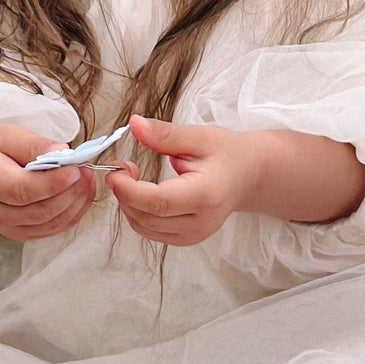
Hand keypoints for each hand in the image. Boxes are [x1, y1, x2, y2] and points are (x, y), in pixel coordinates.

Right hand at [0, 121, 97, 241]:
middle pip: (38, 211)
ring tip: (87, 179)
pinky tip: (82, 194)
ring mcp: (5, 227)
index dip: (52, 184)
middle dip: (69, 193)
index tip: (75, 170)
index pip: (22, 190)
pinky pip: (52, 229)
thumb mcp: (9, 135)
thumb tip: (62, 152)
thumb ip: (34, 144)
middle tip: (86, 170)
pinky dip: (72, 213)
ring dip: (75, 203)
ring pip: (49, 224)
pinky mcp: (20, 233)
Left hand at [106, 114, 259, 247]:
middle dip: (124, 193)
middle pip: (147, 218)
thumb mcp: (199, 136)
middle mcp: (201, 222)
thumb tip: (135, 124)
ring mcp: (194, 235)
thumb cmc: (228, 154)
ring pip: (145, 228)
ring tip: (133, 176)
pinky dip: (138, 212)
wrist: (250, 175)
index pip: (158, 203)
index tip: (114, 170)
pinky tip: (143, 192)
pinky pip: (151, 231)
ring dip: (129, 203)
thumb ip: (165, 134)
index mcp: (206, 196)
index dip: (129, 190)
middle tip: (121, 166)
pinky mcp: (187, 239)